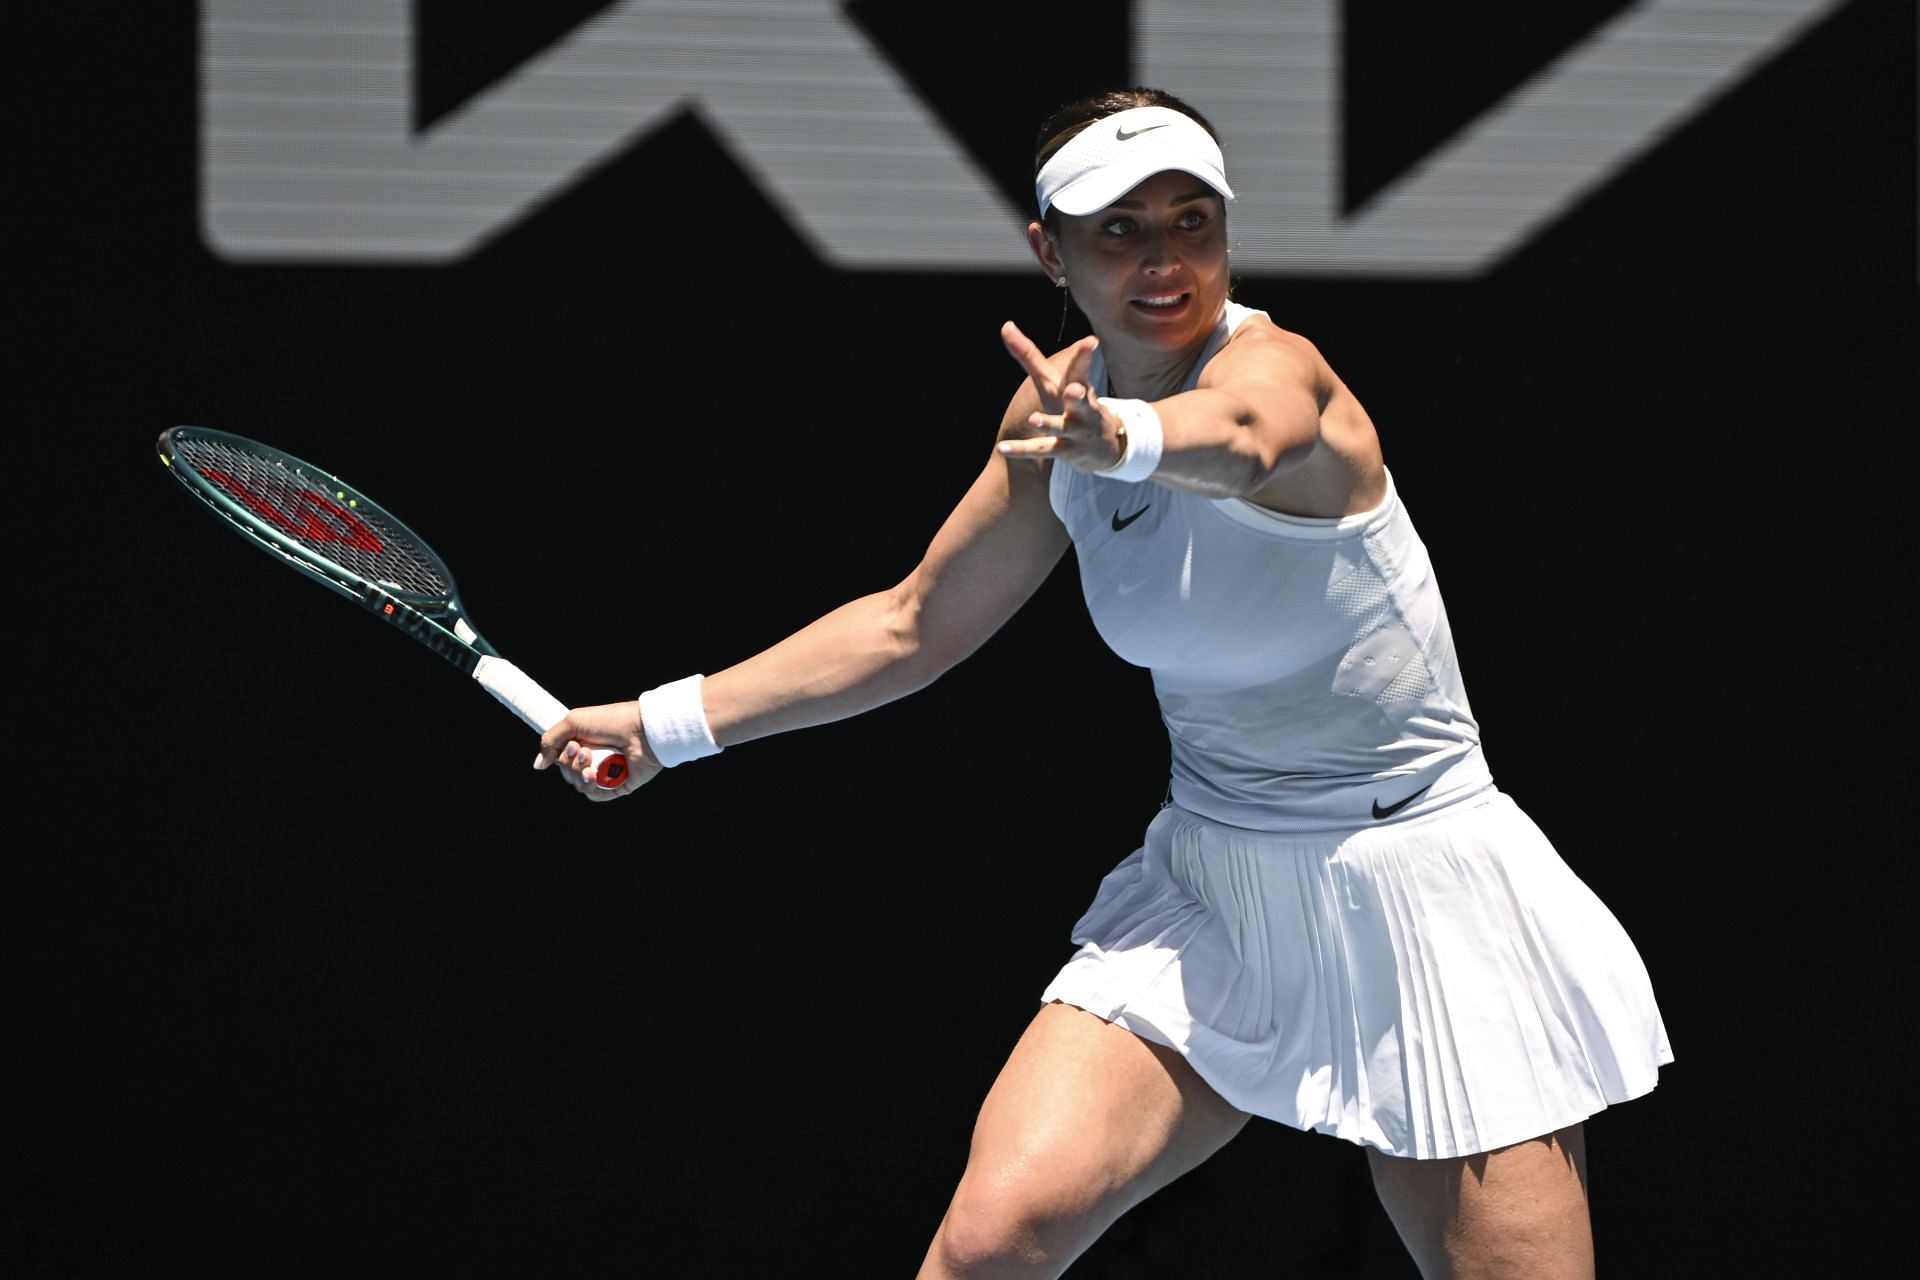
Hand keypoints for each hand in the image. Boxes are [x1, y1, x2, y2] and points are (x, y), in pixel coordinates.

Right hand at [533, 701, 664, 801]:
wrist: (641, 731)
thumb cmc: (610, 721)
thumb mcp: (573, 722)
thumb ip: (550, 741)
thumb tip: (538, 765)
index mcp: (584, 743)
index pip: (561, 758)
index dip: (561, 755)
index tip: (571, 745)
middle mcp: (594, 759)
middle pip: (567, 773)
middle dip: (570, 763)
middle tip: (583, 750)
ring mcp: (605, 774)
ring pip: (578, 785)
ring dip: (579, 773)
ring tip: (591, 760)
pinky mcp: (617, 787)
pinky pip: (594, 795)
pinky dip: (590, 786)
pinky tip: (593, 775)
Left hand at [996, 322, 1121, 471]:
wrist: (1104, 446)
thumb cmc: (1074, 403)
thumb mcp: (1055, 378)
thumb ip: (1029, 354)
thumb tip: (1005, 325)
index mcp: (1077, 385)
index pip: (1080, 369)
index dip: (1084, 355)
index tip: (1091, 342)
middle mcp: (1080, 407)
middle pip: (1080, 399)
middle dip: (1078, 394)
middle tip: (1075, 390)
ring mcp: (1074, 430)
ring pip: (1060, 427)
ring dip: (1049, 423)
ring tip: (1034, 419)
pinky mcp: (1064, 450)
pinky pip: (1042, 449)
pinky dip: (1022, 450)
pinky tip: (1002, 448)